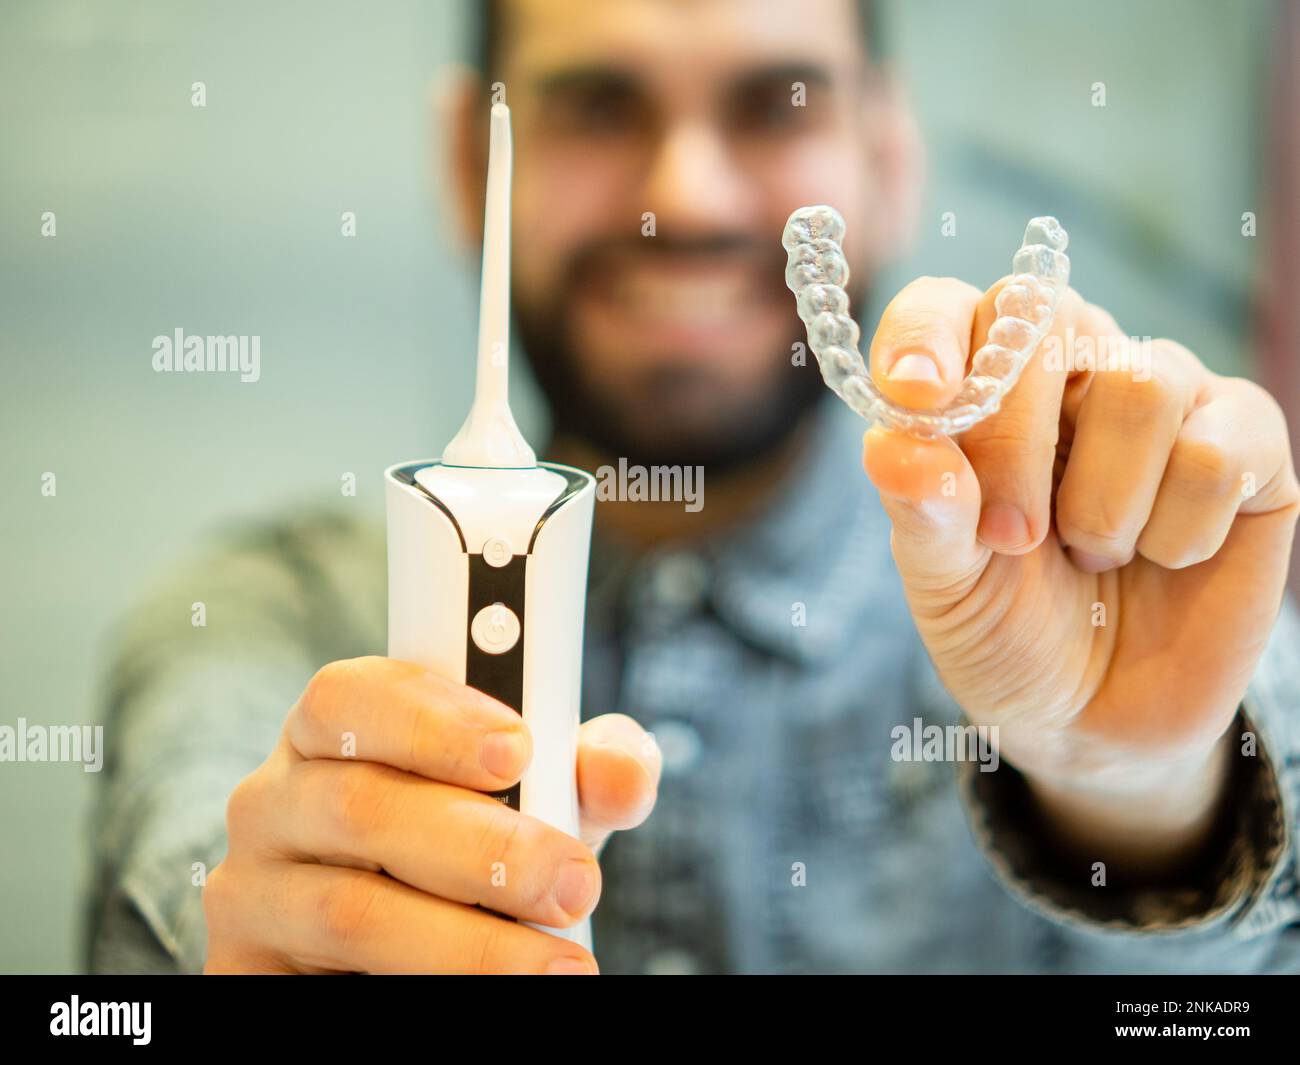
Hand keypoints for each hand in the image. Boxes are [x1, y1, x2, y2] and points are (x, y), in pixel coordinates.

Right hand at [203, 656, 659, 972]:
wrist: (408, 952)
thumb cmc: (474, 849)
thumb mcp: (533, 799)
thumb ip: (582, 769)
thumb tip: (622, 771)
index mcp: (332, 733)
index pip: (350, 696)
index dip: (434, 718)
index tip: (521, 749)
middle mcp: (275, 803)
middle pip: (360, 806)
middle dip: (483, 847)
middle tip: (571, 881)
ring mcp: (251, 893)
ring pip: (350, 911)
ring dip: (466, 944)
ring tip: (556, 964)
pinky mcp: (248, 976)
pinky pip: (325, 987)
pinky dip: (418, 989)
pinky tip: (490, 999)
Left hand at [862, 277, 1299, 872]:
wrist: (1094, 716)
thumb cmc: (1005, 631)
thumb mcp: (945, 585)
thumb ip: (922, 512)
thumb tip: (894, 445)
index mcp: (978, 389)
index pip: (947, 306)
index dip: (928, 333)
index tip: (919, 394)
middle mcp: (1071, 370)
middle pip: (1046, 320)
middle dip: (1014, 441)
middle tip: (1011, 540)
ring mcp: (1164, 398)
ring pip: (1141, 383)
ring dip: (1103, 502)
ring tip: (1093, 555)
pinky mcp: (1247, 442)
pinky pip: (1216, 449)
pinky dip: (1177, 529)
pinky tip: (1165, 558)